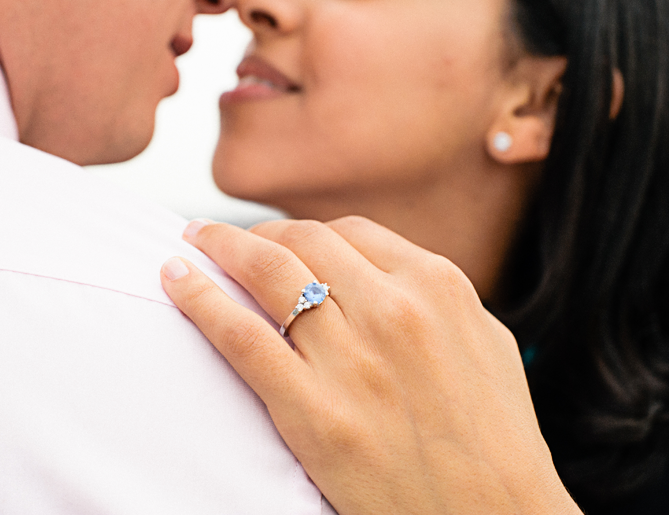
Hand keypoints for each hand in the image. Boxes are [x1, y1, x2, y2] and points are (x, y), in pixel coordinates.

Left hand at [161, 217, 579, 514]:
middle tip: (223, 236)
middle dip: (256, 231)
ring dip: (219, 246)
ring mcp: (352, 360)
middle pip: (302, 241)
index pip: (349, 231)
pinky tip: (175, 280)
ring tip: (193, 242)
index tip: (278, 238)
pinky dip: (200, 300)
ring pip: (266, 273)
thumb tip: (373, 269)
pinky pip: (241, 336)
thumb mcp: (483, 343)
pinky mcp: (314, 412)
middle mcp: (394, 311)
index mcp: (437, 287)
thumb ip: (429, 296)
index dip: (303, 230)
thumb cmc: (494, 441)